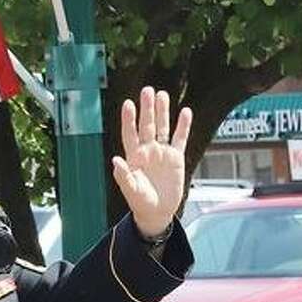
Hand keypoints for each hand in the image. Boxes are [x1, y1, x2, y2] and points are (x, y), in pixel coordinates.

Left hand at [113, 87, 192, 239]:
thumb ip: (123, 175)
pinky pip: (180, 138)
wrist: (157, 211)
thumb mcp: (131, 190)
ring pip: (163, 127)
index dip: (129, 119)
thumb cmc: (140, 201)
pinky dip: (183, 126)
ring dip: (163, 112)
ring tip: (163, 94)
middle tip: (148, 90)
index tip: (128, 104)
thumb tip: (115, 160)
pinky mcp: (176, 157)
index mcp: (134, 156)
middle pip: (147, 125)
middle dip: (147, 108)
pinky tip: (185, 111)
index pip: (130, 133)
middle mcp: (147, 150)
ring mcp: (162, 152)